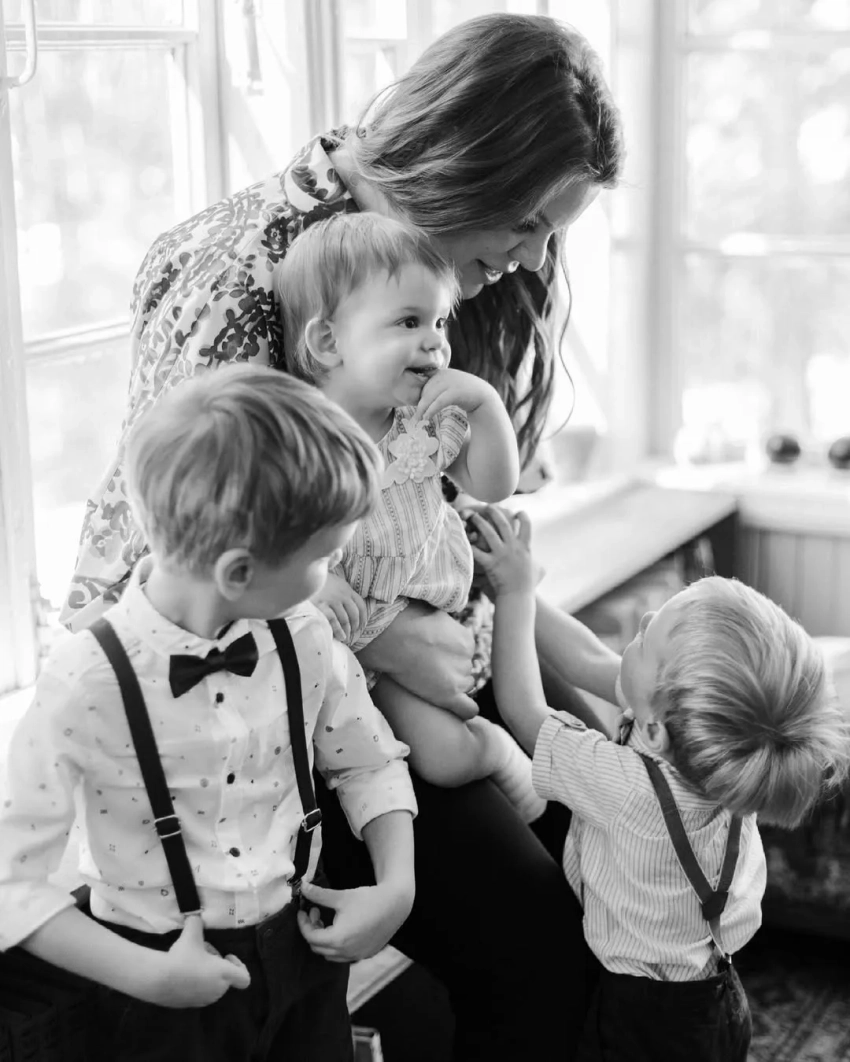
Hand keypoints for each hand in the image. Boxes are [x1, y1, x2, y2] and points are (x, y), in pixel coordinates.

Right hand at [146, 915, 249, 1007]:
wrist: (159, 980)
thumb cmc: (182, 957)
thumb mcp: (192, 933)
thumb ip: (197, 922)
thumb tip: (196, 914)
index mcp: (224, 975)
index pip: (244, 978)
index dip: (240, 966)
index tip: (227, 956)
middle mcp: (218, 990)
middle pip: (226, 978)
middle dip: (217, 964)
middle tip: (204, 952)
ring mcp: (204, 1000)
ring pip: (212, 985)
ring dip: (207, 973)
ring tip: (191, 961)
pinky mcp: (190, 1005)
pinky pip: (199, 993)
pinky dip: (195, 983)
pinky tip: (181, 972)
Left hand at [297, 880, 414, 962]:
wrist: (395, 905)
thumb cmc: (368, 899)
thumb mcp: (341, 896)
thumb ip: (319, 895)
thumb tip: (303, 887)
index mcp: (337, 939)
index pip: (310, 937)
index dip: (303, 923)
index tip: (303, 911)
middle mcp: (346, 952)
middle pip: (318, 948)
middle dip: (313, 930)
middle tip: (316, 912)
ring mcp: (356, 956)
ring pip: (330, 954)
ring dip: (324, 940)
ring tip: (328, 921)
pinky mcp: (365, 954)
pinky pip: (344, 956)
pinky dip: (337, 945)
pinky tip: (342, 928)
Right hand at [312, 572, 366, 643]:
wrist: (304, 575)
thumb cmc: (319, 581)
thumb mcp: (335, 582)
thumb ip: (343, 591)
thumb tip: (350, 604)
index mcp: (346, 589)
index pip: (360, 604)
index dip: (363, 617)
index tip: (362, 625)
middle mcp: (342, 595)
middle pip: (354, 613)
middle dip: (355, 625)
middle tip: (353, 633)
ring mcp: (332, 600)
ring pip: (345, 619)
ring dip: (347, 630)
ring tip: (346, 637)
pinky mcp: (322, 606)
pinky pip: (333, 620)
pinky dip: (338, 630)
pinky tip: (341, 636)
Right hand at [356, 603, 476, 714]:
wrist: (391, 635)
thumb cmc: (404, 620)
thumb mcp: (431, 612)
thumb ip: (443, 623)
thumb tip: (441, 623)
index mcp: (465, 638)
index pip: (464, 653)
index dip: (449, 656)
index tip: (434, 656)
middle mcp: (467, 657)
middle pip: (465, 670)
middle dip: (450, 670)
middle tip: (428, 669)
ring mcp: (458, 677)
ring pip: (463, 686)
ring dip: (451, 686)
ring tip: (430, 683)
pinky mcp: (447, 695)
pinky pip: (467, 709)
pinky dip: (465, 710)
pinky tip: (457, 711)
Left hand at [413, 368, 499, 424]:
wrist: (483, 396)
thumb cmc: (463, 393)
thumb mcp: (447, 386)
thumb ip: (435, 387)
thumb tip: (419, 398)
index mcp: (440, 371)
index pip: (422, 382)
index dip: (417, 393)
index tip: (414, 405)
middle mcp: (444, 374)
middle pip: (424, 390)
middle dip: (419, 404)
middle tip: (414, 417)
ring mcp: (450, 381)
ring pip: (429, 396)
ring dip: (422, 409)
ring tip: (418, 419)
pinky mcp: (456, 391)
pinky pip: (439, 402)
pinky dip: (431, 410)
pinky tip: (426, 418)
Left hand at [469, 507, 537, 599]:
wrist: (518, 597)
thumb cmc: (527, 587)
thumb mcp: (536, 570)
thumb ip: (536, 563)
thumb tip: (541, 564)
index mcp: (525, 547)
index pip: (526, 526)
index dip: (523, 516)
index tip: (517, 511)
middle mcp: (513, 548)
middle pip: (504, 524)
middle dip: (495, 513)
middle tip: (488, 506)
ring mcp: (502, 555)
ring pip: (489, 533)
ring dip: (480, 522)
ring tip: (473, 516)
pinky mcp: (491, 564)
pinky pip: (478, 552)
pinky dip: (471, 545)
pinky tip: (464, 539)